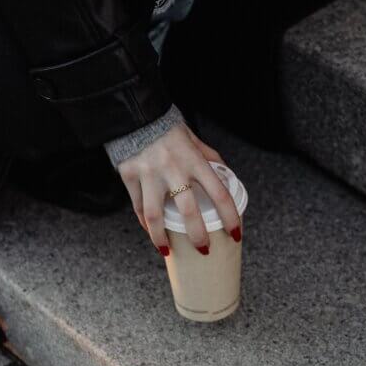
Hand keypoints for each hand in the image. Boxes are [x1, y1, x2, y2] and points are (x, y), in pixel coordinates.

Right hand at [118, 123, 241, 255]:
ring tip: (168, 251)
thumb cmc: (169, 130)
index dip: (230, 217)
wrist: (135, 114)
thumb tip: (227, 177)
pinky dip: (145, 222)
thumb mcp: (194, 140)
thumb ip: (210, 158)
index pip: (219, 193)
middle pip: (188, 210)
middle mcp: (173, 169)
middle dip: (198, 235)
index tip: (235, 234)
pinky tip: (152, 232)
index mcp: (195, 160)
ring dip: (162, 237)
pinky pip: (138, 206)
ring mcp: (149, 174)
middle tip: (204, 250)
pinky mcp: (129, 176)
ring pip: (155, 215)